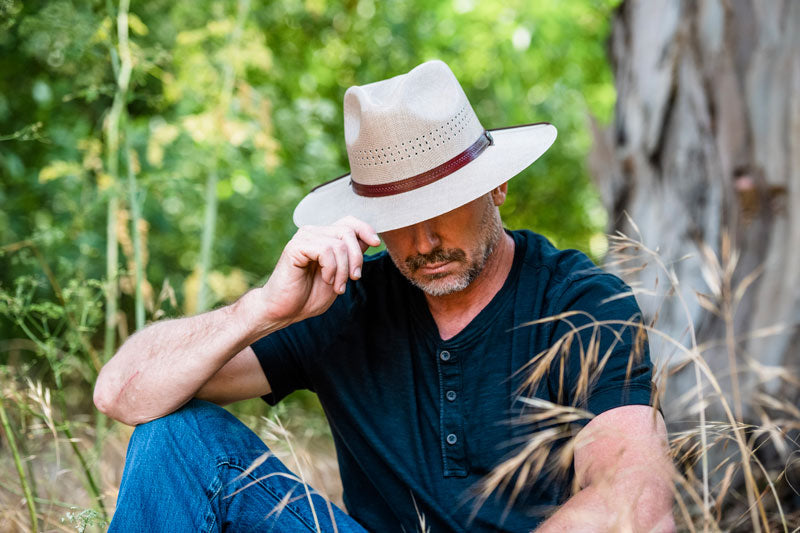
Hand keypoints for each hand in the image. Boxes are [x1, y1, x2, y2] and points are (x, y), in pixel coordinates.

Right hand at [255, 216, 380, 326]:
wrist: (284, 310)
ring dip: (343, 270)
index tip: (376, 243)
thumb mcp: (340, 275)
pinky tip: (326, 279)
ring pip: (339, 244)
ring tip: (337, 286)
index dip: (365, 229)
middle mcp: (314, 233)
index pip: (348, 222)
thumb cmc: (309, 295)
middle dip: (357, 258)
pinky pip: (325, 250)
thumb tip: (370, 240)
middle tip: (354, 279)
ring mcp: (304, 238)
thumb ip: (351, 257)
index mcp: (324, 238)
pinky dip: (331, 268)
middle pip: (347, 232)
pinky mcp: (295, 247)